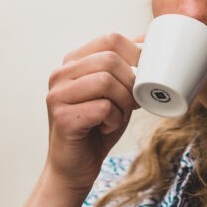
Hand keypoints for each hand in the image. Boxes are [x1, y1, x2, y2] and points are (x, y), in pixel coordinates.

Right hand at [44, 33, 139, 194]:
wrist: (75, 167)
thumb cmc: (98, 129)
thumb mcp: (116, 92)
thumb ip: (126, 67)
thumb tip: (148, 39)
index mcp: (73, 62)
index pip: (110, 39)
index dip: (136, 55)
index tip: (144, 76)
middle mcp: (61, 74)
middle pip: (110, 59)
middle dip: (130, 83)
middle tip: (130, 103)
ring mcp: (58, 95)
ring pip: (107, 81)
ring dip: (123, 103)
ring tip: (116, 116)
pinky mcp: (62, 116)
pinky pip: (103, 107)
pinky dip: (114, 120)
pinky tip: (105, 128)